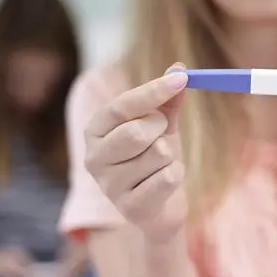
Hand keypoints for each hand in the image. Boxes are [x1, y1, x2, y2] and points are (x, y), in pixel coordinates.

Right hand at [84, 63, 188, 240]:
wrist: (160, 206)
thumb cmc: (155, 157)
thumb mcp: (161, 124)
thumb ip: (167, 98)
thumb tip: (179, 67)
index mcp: (95, 130)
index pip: (121, 106)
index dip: (153, 91)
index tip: (182, 79)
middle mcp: (94, 157)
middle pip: (137, 132)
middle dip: (161, 130)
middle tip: (161, 137)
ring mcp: (108, 186)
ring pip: (158, 154)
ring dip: (171, 156)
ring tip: (161, 165)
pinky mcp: (129, 208)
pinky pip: (167, 179)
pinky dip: (176, 175)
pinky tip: (165, 183)